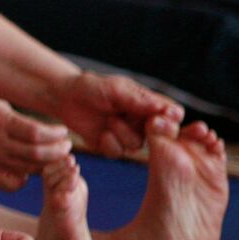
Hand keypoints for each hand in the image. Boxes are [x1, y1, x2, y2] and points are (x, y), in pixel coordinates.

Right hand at [0, 94, 70, 190]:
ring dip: (47, 164)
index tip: (62, 131)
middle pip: (37, 154)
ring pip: (29, 169)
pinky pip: (15, 182)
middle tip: (66, 146)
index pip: (37, 133)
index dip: (55, 134)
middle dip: (58, 151)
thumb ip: (22, 120)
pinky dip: (27, 177)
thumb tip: (48, 132)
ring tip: (54, 157)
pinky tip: (30, 168)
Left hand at [44, 71, 182, 156]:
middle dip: (152, 132)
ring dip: (123, 134)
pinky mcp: (111, 146)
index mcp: (149, 104)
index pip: (173, 114)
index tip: (161, 118)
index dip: (171, 120)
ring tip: (110, 119)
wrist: (65, 97)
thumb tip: (169, 110)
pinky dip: (110, 144)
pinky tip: (102, 134)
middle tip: (144, 124)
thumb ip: (140, 100)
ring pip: (138, 145)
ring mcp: (127, 135)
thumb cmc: (92, 87)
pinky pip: (118, 152)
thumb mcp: (116, 88)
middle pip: (161, 135)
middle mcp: (142, 122)